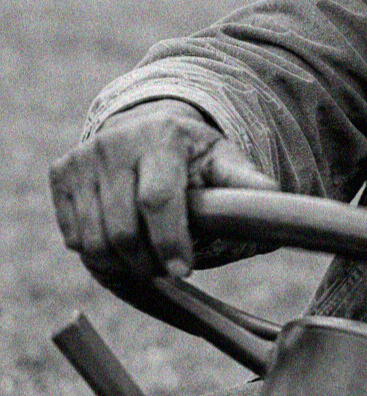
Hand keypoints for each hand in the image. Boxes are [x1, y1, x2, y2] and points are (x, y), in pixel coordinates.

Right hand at [49, 99, 276, 279]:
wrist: (146, 126)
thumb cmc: (193, 154)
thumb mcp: (225, 161)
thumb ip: (248, 186)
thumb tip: (277, 214)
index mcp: (162, 136)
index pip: (158, 200)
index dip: (169, 242)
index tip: (183, 269)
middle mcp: (115, 143)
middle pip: (122, 230)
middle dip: (148, 261)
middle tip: (170, 269)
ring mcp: (82, 158)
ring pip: (93, 241)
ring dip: (124, 263)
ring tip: (150, 258)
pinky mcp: (60, 173)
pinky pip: (73, 237)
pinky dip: (99, 253)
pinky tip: (124, 242)